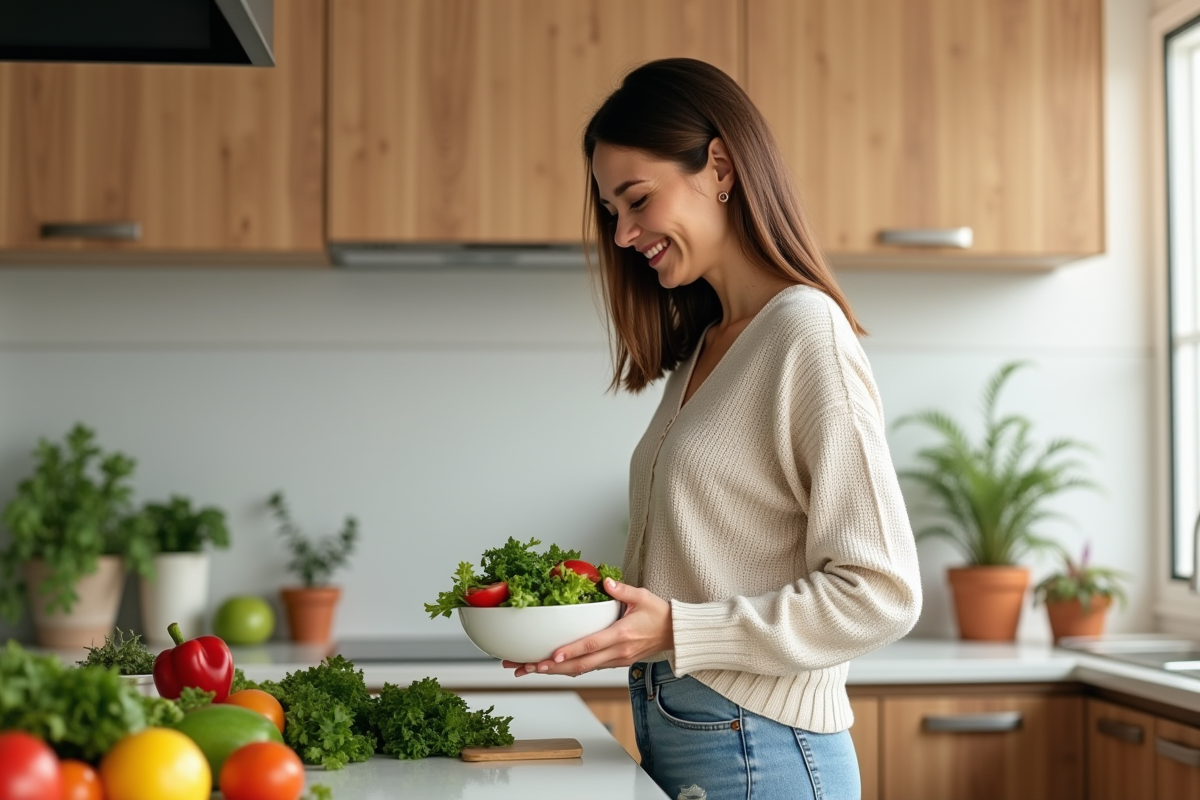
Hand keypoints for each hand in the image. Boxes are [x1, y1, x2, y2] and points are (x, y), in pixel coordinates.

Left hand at [502, 578, 671, 676]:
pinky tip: (554, 669)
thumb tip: (604, 581)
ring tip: (532, 669)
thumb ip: (622, 589)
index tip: (553, 655)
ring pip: (583, 669)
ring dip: (557, 671)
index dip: (572, 651)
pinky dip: (571, 669)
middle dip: (553, 667)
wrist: (675, 634)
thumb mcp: (642, 596)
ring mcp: (617, 660)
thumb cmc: (659, 614)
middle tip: (528, 666)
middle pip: (581, 664)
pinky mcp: (617, 663)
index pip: (593, 645)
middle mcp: (618, 652)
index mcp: (623, 634)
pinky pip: (590, 668)